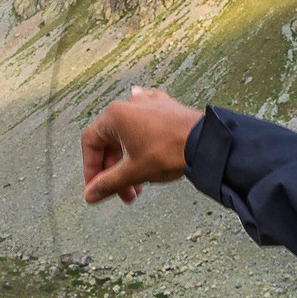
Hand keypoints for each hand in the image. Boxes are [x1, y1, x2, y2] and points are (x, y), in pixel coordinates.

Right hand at [81, 87, 200, 204]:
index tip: (97, 187)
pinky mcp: (167, 107)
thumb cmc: (169, 152)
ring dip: (129, 161)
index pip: (90, 143)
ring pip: (129, 134)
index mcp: (115, 115)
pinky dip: (143, 141)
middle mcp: (130, 104)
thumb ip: (108, 183)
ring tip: (140, 184)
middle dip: (115, 171)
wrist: (207, 143)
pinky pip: (147, 123)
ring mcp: (150, 103)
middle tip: (124, 193)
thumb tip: (89, 195)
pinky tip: (144, 147)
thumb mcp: (134, 172)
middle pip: (111, 141)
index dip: (91, 168)